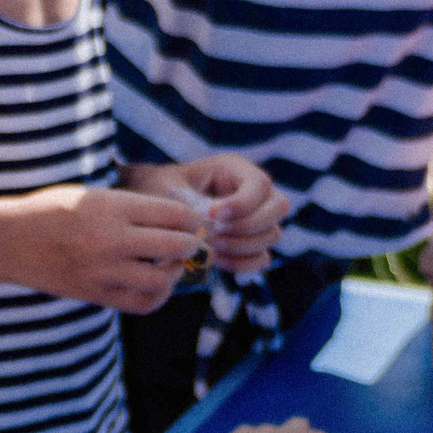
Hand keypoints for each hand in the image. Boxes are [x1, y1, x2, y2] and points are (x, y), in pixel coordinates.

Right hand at [0, 183, 200, 313]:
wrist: (9, 240)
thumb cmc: (52, 210)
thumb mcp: (92, 195)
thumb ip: (131, 206)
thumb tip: (176, 219)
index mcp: (112, 206)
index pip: (174, 214)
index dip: (194, 219)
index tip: (197, 222)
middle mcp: (111, 239)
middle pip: (175, 246)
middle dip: (192, 245)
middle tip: (193, 243)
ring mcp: (103, 270)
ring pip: (161, 280)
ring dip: (175, 273)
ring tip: (172, 266)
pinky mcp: (95, 294)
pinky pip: (140, 303)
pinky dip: (156, 297)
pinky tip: (156, 286)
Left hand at [124, 156, 289, 275]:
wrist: (153, 210)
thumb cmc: (158, 191)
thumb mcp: (170, 191)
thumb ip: (192, 205)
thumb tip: (214, 227)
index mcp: (234, 169)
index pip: (260, 184)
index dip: (242, 203)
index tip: (213, 214)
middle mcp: (252, 191)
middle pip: (280, 207)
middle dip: (248, 226)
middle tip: (216, 235)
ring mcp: (256, 218)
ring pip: (272, 234)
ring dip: (243, 245)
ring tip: (211, 247)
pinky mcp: (250, 242)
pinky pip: (262, 258)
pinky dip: (243, 263)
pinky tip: (216, 260)